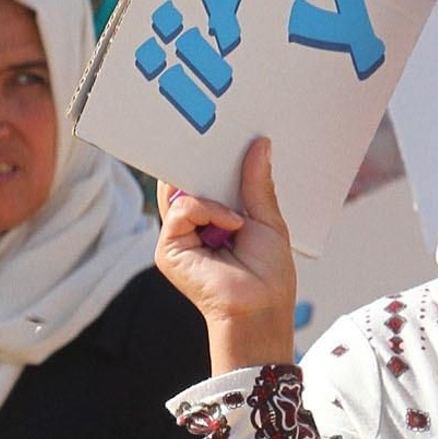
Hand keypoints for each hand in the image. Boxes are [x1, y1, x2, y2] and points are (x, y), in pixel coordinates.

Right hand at [155, 136, 296, 371]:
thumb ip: (256, 183)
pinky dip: (206, 211)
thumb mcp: (267, 219)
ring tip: (237, 209)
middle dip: (200, 160)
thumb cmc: (268, 275)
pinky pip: (182, 210)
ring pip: (182, 192)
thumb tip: (260, 144)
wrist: (261, 308)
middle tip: (214, 131)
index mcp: (216, 217)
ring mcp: (180, 236)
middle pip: (187, 181)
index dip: (212, 157)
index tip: (223, 131)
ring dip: (212, 194)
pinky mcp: (169, 249)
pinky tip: (230, 225)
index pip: (205, 179)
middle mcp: (194, 225)